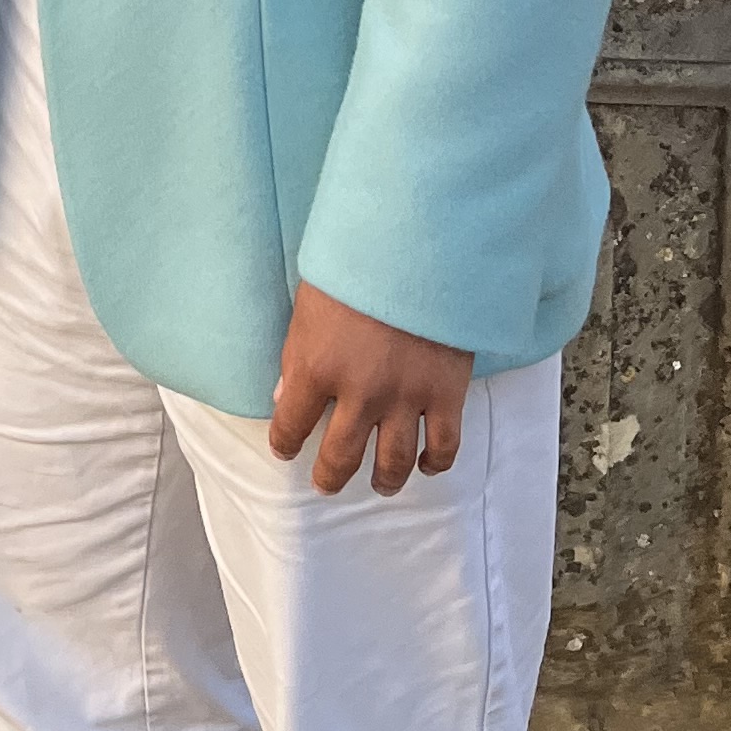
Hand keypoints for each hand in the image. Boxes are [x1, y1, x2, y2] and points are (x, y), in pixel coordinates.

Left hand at [267, 282, 473, 497]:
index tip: (285, 449)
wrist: (416, 244)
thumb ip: (296, 356)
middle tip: (326, 484)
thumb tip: (285, 398)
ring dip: (383, 480)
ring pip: (393, 462)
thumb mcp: (308, 304)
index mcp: (316, 368)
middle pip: (341, 456)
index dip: (285, 442)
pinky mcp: (446, 394)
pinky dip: (435, 462)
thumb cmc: (354, 265)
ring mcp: (405, 398)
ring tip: (379, 485)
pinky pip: (443, 445)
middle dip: (329, 476)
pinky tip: (425, 464)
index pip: (292, 424)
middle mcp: (359, 393)